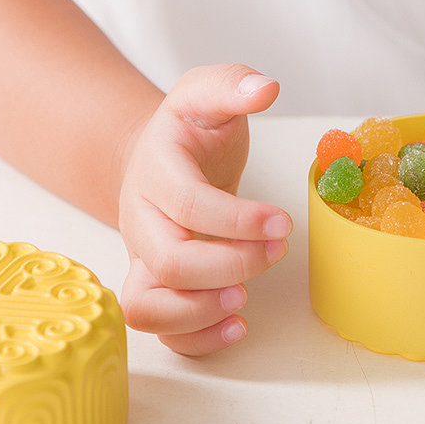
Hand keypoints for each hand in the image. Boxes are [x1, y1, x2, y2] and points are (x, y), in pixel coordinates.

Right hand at [117, 64, 292, 354]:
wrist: (153, 163)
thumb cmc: (187, 134)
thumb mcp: (204, 96)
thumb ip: (231, 84)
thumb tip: (264, 87)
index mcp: (156, 173)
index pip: (188, 205)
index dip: (237, 221)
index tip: (283, 222)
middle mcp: (141, 222)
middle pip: (169, 262)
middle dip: (230, 265)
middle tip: (277, 251)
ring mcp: (142, 260)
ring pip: (148, 306)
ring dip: (200, 312)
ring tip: (245, 299)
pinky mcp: (154, 289)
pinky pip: (161, 331)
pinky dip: (197, 338)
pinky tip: (237, 324)